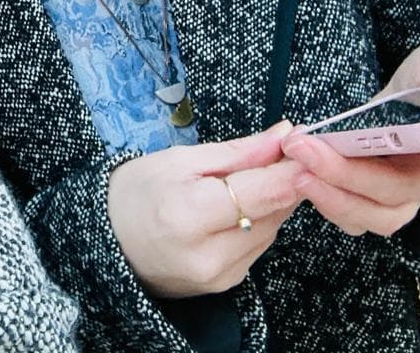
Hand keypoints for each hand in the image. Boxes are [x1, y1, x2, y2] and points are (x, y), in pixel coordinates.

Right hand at [107, 121, 303, 298]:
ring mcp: (219, 276)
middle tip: (283, 153)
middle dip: (284, 181)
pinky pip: (258, 246)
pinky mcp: (226, 285)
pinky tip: (236, 207)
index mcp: (189, 214)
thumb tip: (285, 135)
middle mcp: (208, 254)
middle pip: (273, 212)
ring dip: (271, 202)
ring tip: (250, 178)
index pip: (263, 192)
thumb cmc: (136, 191)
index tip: (311, 147)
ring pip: (271, 230)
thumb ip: (239, 152)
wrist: (107, 240)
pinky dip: (257, 222)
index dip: (293, 169)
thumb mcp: (180, 159)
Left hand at [281, 35, 419, 237]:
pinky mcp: (384, 202)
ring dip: (333, 196)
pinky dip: (328, 202)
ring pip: (379, 214)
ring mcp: (415, 194)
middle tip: (303, 148)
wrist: (405, 95)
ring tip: (295, 169)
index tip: (416, 135)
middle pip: (404, 188)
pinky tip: (298, 175)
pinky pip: (358, 217)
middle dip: (349, 172)